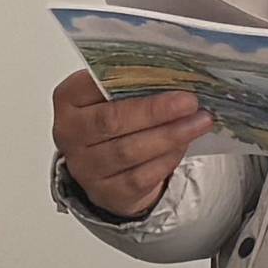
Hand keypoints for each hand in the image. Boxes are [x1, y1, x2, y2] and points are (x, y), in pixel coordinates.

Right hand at [52, 71, 216, 220]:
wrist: (106, 167)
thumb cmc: (114, 119)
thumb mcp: (113, 95)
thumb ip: (133, 82)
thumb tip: (176, 74)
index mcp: (68, 99)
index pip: (96, 86)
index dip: (132, 80)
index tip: (167, 75)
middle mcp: (70, 133)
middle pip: (112, 121)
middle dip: (155, 111)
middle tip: (190, 102)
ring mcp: (84, 167)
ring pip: (128, 151)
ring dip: (169, 136)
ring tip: (199, 122)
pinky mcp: (106, 192)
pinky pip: (139, 176)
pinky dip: (166, 160)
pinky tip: (184, 145)